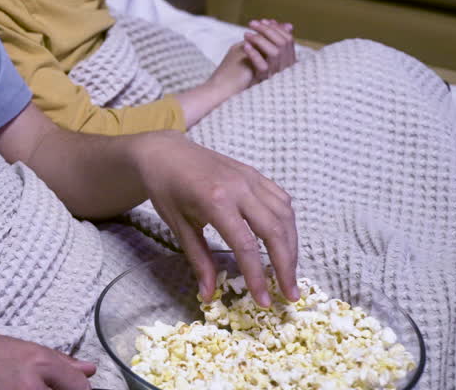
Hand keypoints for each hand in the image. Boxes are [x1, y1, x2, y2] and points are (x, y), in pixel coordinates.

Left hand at [133, 131, 298, 306]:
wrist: (164, 152)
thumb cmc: (166, 189)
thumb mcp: (178, 227)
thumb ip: (199, 260)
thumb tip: (209, 295)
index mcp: (216, 201)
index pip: (246, 246)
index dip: (257, 277)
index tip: (264, 301)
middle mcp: (239, 188)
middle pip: (275, 232)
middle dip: (286, 267)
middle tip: (290, 295)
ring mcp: (250, 178)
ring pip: (284, 216)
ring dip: (292, 247)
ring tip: (289, 273)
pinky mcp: (255, 174)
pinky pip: (281, 200)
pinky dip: (288, 223)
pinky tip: (285, 241)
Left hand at [241, 19, 295, 83]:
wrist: (226, 89)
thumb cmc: (241, 67)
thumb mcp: (258, 50)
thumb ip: (270, 39)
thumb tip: (283, 23)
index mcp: (285, 60)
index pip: (288, 40)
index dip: (276, 28)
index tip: (263, 21)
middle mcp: (284, 67)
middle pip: (283, 43)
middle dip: (268, 30)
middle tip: (252, 24)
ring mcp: (274, 74)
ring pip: (275, 52)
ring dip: (260, 40)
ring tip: (246, 34)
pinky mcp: (262, 80)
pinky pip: (263, 65)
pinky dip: (254, 54)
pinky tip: (245, 46)